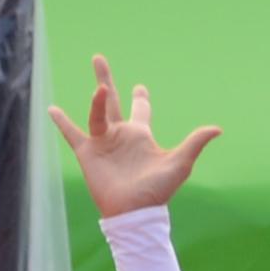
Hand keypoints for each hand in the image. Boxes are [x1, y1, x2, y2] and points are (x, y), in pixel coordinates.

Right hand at [48, 56, 220, 219]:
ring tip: (98, 74)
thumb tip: (218, 128)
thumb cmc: (158, 191)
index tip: (140, 88)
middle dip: (106, 80)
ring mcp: (103, 143)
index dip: (140, 98)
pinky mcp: (88, 153)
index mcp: (140, 135)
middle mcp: (120, 135)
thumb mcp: (180, 163)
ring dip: (96, 94)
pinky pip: (72, 133)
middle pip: (112, 100)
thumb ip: (195, 142)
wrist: (134, 212)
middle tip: (99, 58)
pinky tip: (52, 109)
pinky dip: (62, 122)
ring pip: (96, 111)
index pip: (140, 110)